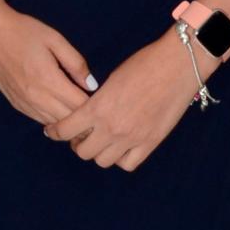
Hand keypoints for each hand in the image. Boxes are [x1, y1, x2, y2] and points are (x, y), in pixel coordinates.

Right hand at [0, 2, 94, 125]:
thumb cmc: (24, 31)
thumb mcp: (55, 40)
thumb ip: (76, 63)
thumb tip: (91, 85)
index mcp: (49, 80)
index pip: (80, 106)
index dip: (95, 107)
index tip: (104, 101)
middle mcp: (36, 97)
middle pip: (69, 120)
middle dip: (85, 118)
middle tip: (97, 110)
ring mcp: (24, 103)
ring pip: (54, 124)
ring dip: (69, 121)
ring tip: (82, 114)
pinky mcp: (16, 104)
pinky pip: (40, 120)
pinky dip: (54, 119)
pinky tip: (61, 111)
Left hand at [43, 27, 217, 169]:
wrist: (177, 66)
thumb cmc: (144, 65)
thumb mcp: (111, 80)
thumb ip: (97, 103)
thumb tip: (87, 116)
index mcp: (97, 108)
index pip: (65, 130)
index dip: (55, 132)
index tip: (53, 131)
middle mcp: (112, 127)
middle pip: (82, 152)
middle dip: (78, 144)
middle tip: (82, 135)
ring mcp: (132, 138)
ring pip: (103, 161)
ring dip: (99, 152)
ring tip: (102, 142)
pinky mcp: (150, 143)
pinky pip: (128, 164)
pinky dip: (121, 159)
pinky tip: (122, 147)